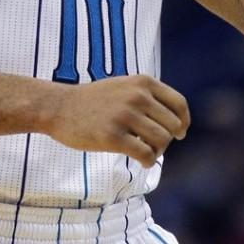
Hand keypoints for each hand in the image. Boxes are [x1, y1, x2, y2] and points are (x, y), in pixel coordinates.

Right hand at [46, 74, 189, 167]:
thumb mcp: (124, 86)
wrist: (59, 107)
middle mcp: (136, 96)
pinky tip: (140, 161)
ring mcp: (125, 115)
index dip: (183, 122)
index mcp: (142, 82)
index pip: (179, 104)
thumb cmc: (94, 100)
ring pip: (162, 141)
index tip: (179, 133)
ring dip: (157, 151)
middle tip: (152, 144)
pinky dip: (148, 161)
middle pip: (172, 126)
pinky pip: (146, 155)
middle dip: (167, 139)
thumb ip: (148, 97)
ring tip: (145, 151)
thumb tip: (179, 122)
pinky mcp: (112, 136)